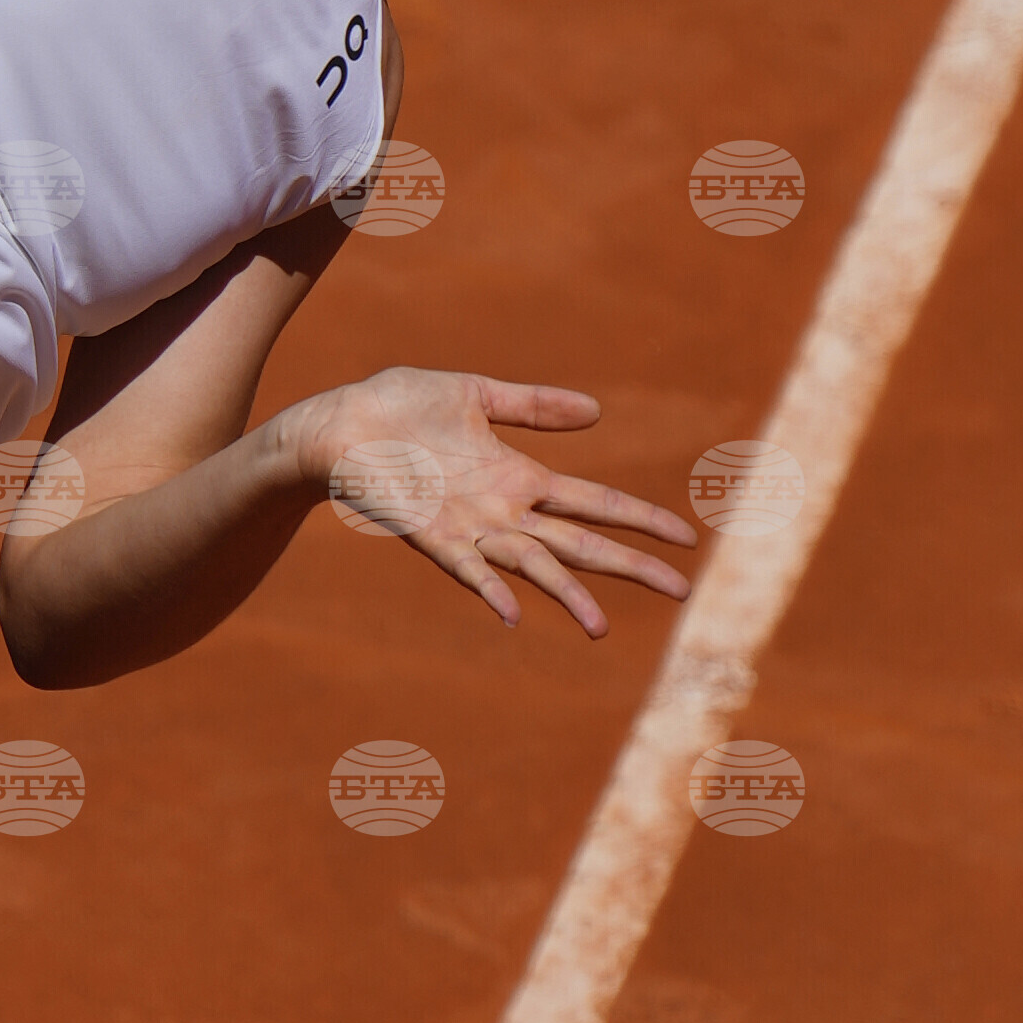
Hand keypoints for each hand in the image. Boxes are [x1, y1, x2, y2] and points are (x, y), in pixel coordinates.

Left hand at [297, 368, 693, 635]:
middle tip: (683, 589)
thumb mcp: (474, 395)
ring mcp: (470, 528)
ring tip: (602, 627)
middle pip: (582, 543)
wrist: (337, 426)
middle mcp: (504, 511)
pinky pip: (466, 570)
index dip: (640, 519)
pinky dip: (490, 591)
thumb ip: (532, 405)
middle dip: (632, 566)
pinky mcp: (431, 535)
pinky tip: (513, 614)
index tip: (685, 536)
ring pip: (535, 566)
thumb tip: (596, 412)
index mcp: (520, 478)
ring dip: (568, 596)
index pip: (596, 503)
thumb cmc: (398, 408)